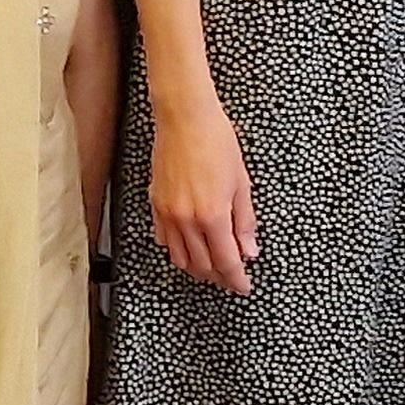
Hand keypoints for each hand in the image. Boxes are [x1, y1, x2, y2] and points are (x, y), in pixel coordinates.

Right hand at [148, 94, 258, 292]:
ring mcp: (168, 213)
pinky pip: (164, 240)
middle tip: (232, 276)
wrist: (185, 118)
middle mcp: (186, 219)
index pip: (226, 262)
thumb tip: (249, 250)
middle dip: (219, 276)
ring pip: (180, 258)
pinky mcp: (155, 204)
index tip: (244, 286)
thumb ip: (245, 221)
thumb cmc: (215, 141)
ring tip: (212, 266)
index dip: (237, 279)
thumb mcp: (241, 183)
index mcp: (212, 215)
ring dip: (198, 267)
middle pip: (203, 266)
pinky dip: (178, 250)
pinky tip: (189, 246)